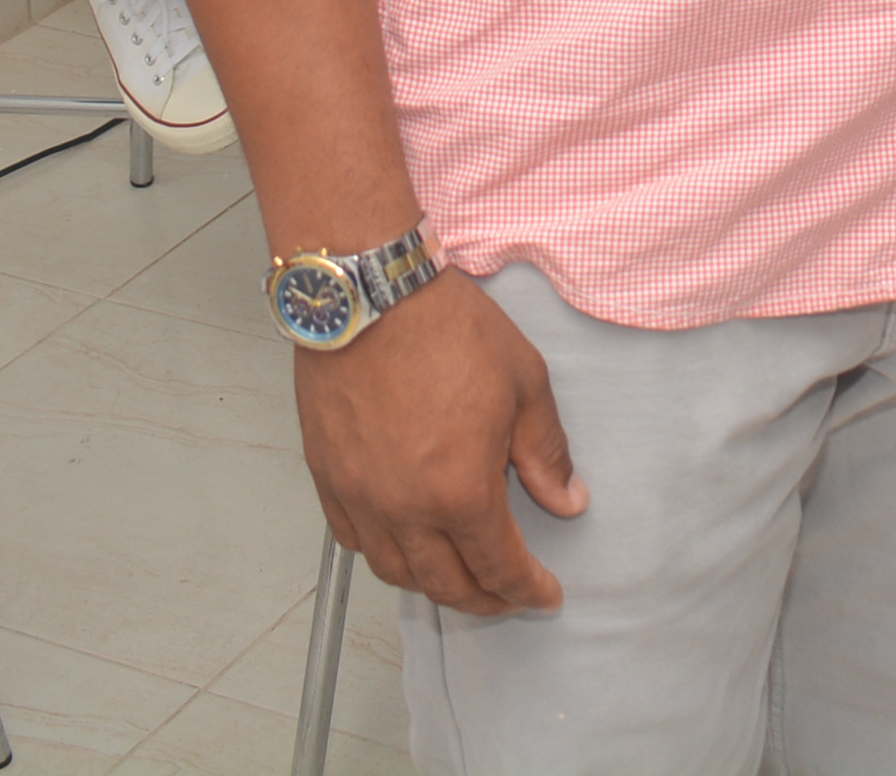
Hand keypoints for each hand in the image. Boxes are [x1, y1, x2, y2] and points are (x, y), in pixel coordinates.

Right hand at [289, 272, 586, 615]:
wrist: (370, 294)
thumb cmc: (446, 329)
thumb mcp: (524, 383)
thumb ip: (546, 453)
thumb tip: (568, 501)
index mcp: (460, 492)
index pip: (499, 568)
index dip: (527, 590)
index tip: (544, 596)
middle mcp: (404, 508)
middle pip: (445, 584)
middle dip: (483, 601)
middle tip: (508, 598)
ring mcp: (360, 496)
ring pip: (395, 571)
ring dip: (431, 585)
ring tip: (458, 577)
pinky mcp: (327, 475)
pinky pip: (352, 539)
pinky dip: (382, 553)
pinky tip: (402, 543)